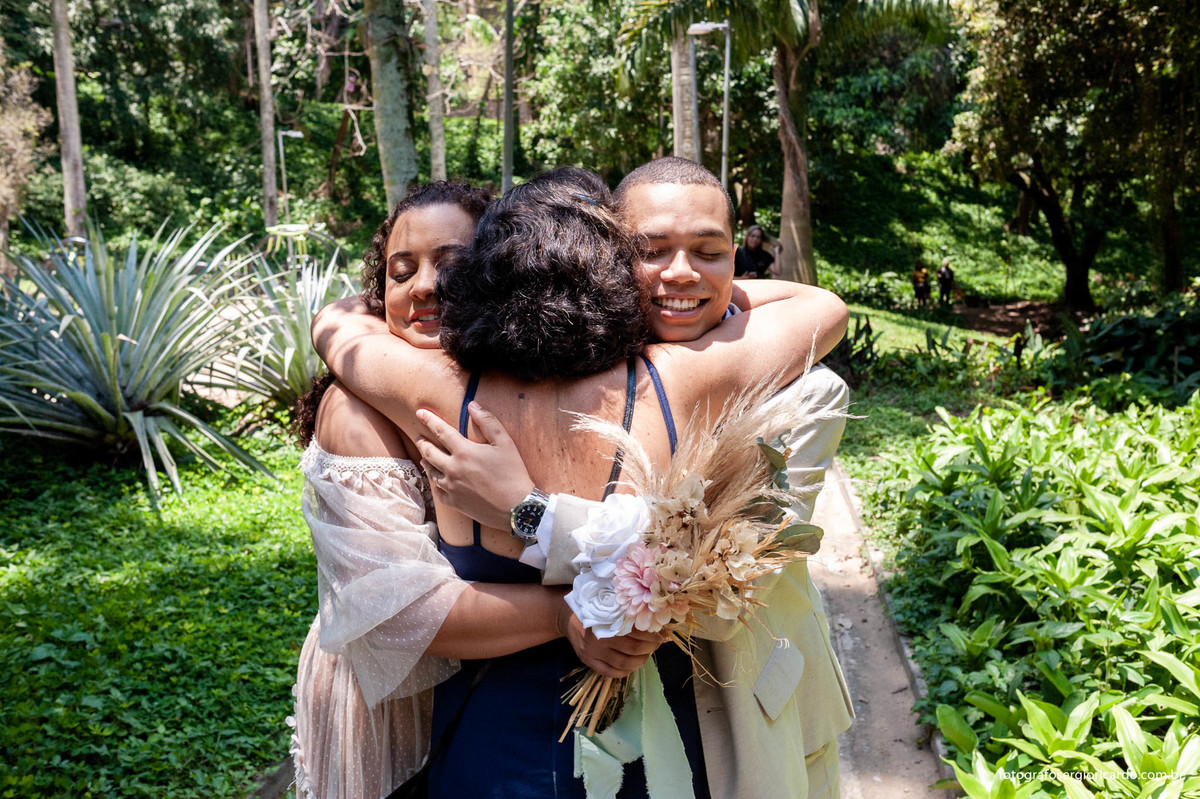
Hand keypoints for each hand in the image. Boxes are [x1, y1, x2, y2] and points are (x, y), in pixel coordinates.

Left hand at [415, 402, 534, 530]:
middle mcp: (453, 469)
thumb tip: (472, 405)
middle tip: (418, 437)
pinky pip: (438, 491)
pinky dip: (435, 483)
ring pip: (430, 472)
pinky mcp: (454, 503)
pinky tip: (437, 480)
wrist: (517, 508)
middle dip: (422, 442)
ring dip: (426, 461)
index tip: (419, 412)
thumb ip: (488, 421)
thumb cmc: (513, 473)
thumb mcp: (505, 442)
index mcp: (464, 452)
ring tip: (424, 457)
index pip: (441, 431)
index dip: (429, 420)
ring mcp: (451, 488)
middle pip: (429, 452)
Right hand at [559, 604, 665, 677]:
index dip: (653, 635)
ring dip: (641, 660)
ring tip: (647, 653)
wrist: (568, 617)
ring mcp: (594, 653)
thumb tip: (654, 614)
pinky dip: (626, 670)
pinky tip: (632, 664)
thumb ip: (626, 609)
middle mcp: (599, 639)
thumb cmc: (593, 607)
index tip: (662, 634)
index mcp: (607, 621)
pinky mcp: (589, 662)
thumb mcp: (608, 602)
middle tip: (657, 643)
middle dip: (650, 648)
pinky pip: (611, 672)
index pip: (637, 632)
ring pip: (625, 663)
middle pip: (634, 649)